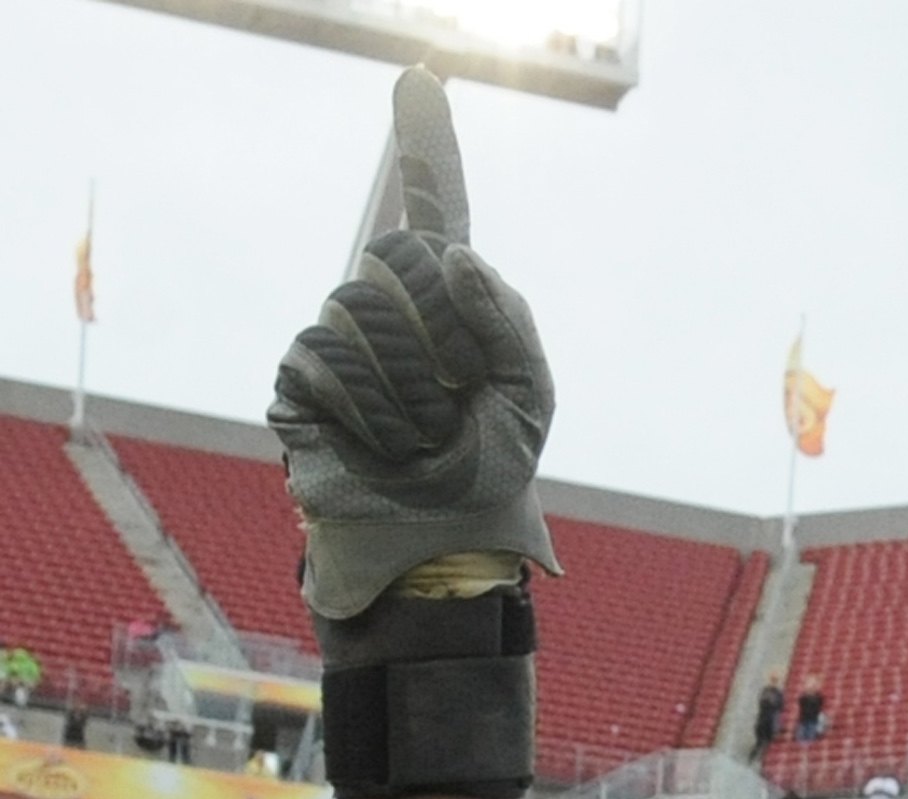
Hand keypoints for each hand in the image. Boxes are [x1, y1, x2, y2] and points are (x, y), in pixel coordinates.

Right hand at [268, 66, 558, 618]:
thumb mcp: (528, 398)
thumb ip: (509, 320)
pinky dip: (373, 413)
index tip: (422, 77)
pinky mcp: (302, 374)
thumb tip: (457, 255)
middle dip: (442, 331)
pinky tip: (385, 446)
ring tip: (424, 438)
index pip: (435, 209)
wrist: (442, 536)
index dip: (429, 146)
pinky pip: (330, 360)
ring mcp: (339, 333)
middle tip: (456, 397)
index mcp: (450, 302)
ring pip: (364, 313)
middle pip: (401, 258)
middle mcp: (389, 304)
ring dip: (412, 391)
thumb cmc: (488, 470)